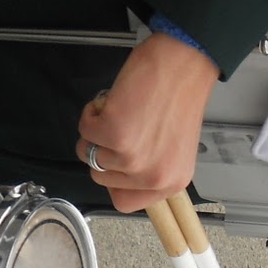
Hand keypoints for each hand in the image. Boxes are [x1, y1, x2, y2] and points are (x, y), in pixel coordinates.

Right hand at [75, 32, 218, 212]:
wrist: (183, 65)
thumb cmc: (178, 97)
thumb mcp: (172, 149)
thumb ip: (149, 169)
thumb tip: (119, 174)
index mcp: (170, 183)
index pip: (124, 202)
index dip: (113, 180)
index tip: (116, 162)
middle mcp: (153, 177)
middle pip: (101, 178)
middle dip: (103, 150)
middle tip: (123, 126)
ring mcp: (133, 159)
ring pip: (89, 154)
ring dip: (97, 130)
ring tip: (121, 112)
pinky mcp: (115, 135)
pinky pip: (84, 130)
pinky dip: (91, 113)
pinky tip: (115, 102)